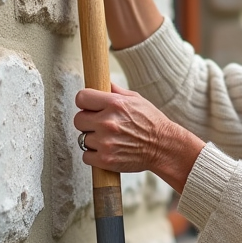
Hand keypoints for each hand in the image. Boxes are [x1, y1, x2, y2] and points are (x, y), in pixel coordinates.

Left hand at [73, 84, 205, 191]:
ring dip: (92, 140)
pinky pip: (86, 156)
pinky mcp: (105, 159)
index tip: (90, 107)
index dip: (85, 103)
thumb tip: (102, 83)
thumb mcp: (137, 100)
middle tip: (100, 125)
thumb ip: (116, 91)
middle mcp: (108, 122)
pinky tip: (107, 150)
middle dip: (87, 122)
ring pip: (82, 139)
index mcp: (115, 104)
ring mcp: (106, 142)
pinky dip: (94, 155)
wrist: (164, 148)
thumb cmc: (151, 122)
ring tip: (108, 139)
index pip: (81, 98)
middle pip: (78, 119)